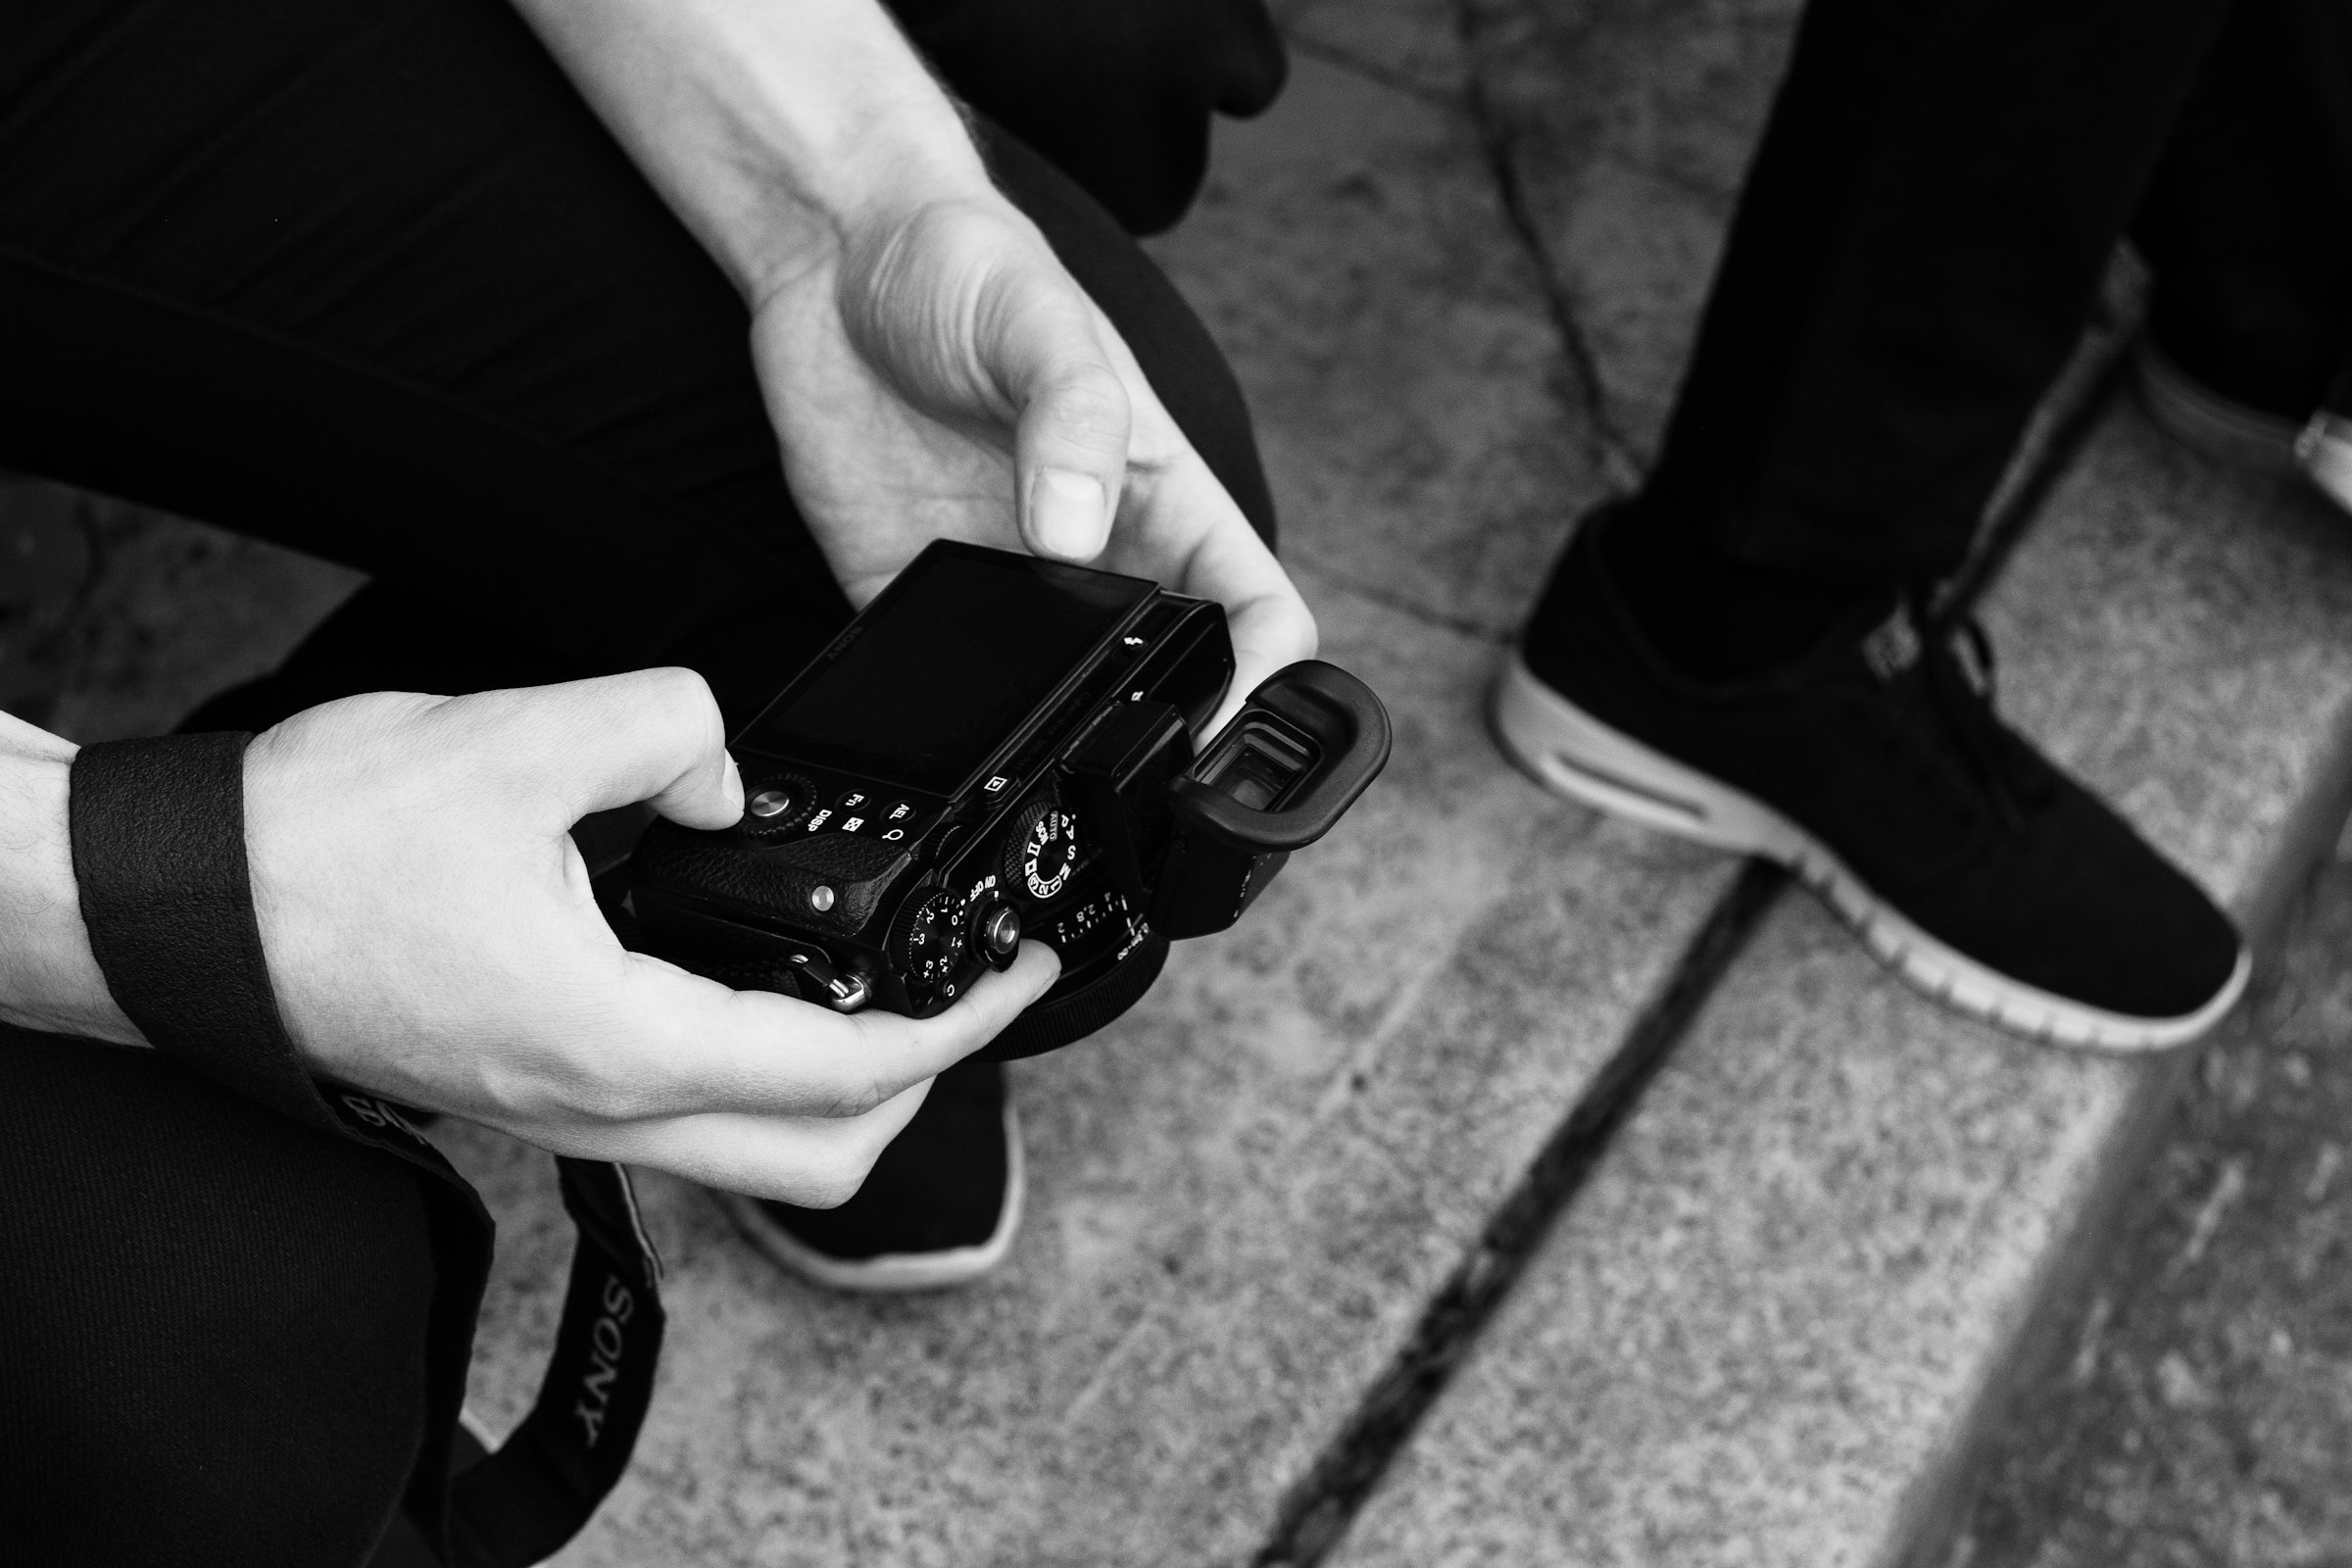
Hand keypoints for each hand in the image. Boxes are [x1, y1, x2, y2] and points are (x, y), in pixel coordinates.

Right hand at [242, 670, 1059, 1202]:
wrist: (176, 911)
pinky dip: (762, 1067)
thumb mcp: (518, 741)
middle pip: (821, 1159)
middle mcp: (602, 1106)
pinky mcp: (538, 1083)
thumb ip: (666, 732)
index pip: (848, 1074)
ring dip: (844, 1085)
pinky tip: (769, 980)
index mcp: (620, 1042)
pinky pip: (688, 1111)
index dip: (963, 1027)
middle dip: (925, 1084)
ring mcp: (566, 1111)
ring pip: (754, 1150)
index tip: (1022, 978)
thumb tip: (725, 769)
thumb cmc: (313, 852)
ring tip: (890, 983)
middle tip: (969, 994)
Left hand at [749, 193, 1317, 731]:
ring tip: (1023, 741)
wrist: (834, 255)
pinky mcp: (914, 596)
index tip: (1232, 708)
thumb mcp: (1042, 324)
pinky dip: (935, 711)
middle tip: (1120, 753)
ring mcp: (1008, 588)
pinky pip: (938, 685)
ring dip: (1045, 733)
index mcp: (1164, 498)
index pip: (1256, 612)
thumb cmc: (969, 262)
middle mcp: (1098, 558)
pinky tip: (922, 704)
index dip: (1265, 674)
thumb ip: (1074, 424)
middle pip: (1165, 682)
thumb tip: (1075, 535)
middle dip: (1157, 729)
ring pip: (1054, 705)